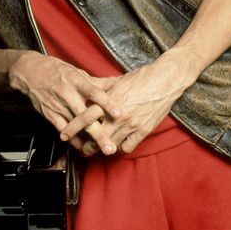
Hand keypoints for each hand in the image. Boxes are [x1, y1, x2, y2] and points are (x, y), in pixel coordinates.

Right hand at [8, 52, 122, 154]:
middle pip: (85, 117)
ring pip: (75, 127)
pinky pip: (62, 130)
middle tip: (110, 147)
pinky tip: (82, 148)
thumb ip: (97, 82)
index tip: (119, 114)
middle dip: (98, 133)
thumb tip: (118, 83)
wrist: (30, 72)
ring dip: (87, 141)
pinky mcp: (49, 114)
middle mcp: (68, 94)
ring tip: (98, 152)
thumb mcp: (77, 72)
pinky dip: (72, 140)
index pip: (94, 92)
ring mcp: (58, 106)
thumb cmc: (56, 71)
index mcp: (76, 81)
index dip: (107, 103)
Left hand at [60, 49, 197, 155]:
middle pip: (96, 136)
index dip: (73, 127)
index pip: (85, 117)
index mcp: (108, 101)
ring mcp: (131, 124)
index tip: (64, 134)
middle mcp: (118, 115)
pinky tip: (118, 145)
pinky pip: (128, 147)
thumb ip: (101, 93)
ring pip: (111, 144)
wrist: (165, 80)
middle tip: (81, 149)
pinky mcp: (143, 131)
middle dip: (86, 145)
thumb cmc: (141, 78)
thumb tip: (87, 96)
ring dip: (103, 148)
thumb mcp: (116, 83)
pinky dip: (122, 147)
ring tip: (98, 150)